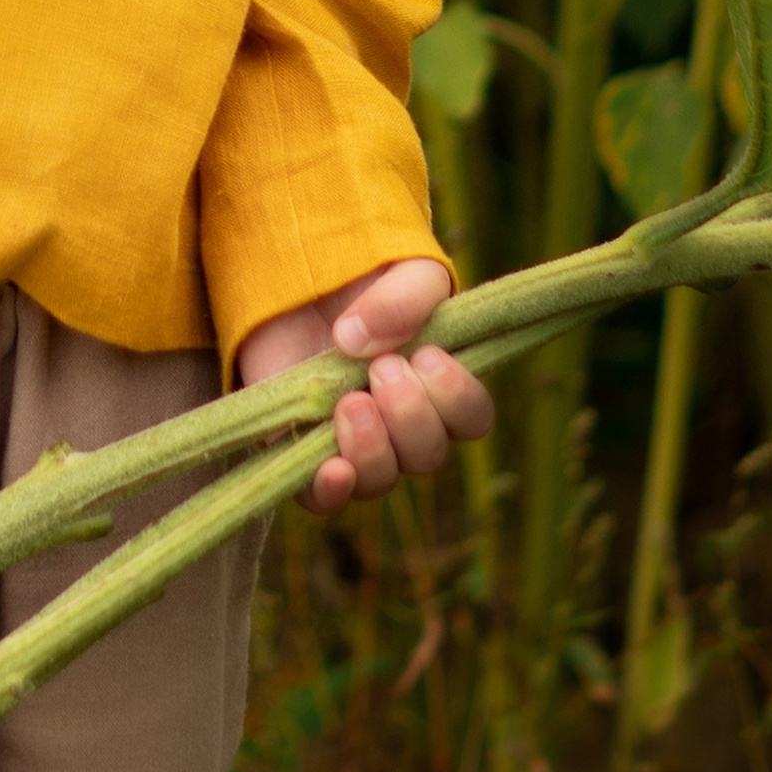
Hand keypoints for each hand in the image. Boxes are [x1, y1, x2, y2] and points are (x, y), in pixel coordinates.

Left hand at [236, 258, 491, 516]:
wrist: (299, 279)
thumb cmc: (365, 279)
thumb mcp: (399, 272)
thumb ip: (401, 300)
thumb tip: (357, 343)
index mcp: (438, 386)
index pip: (472, 419)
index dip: (457, 398)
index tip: (428, 355)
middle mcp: (401, 426)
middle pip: (427, 455)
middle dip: (410, 413)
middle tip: (382, 367)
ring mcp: (353, 444)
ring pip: (381, 478)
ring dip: (373, 446)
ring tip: (351, 401)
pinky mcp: (301, 452)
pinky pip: (322, 499)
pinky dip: (331, 491)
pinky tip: (333, 468)